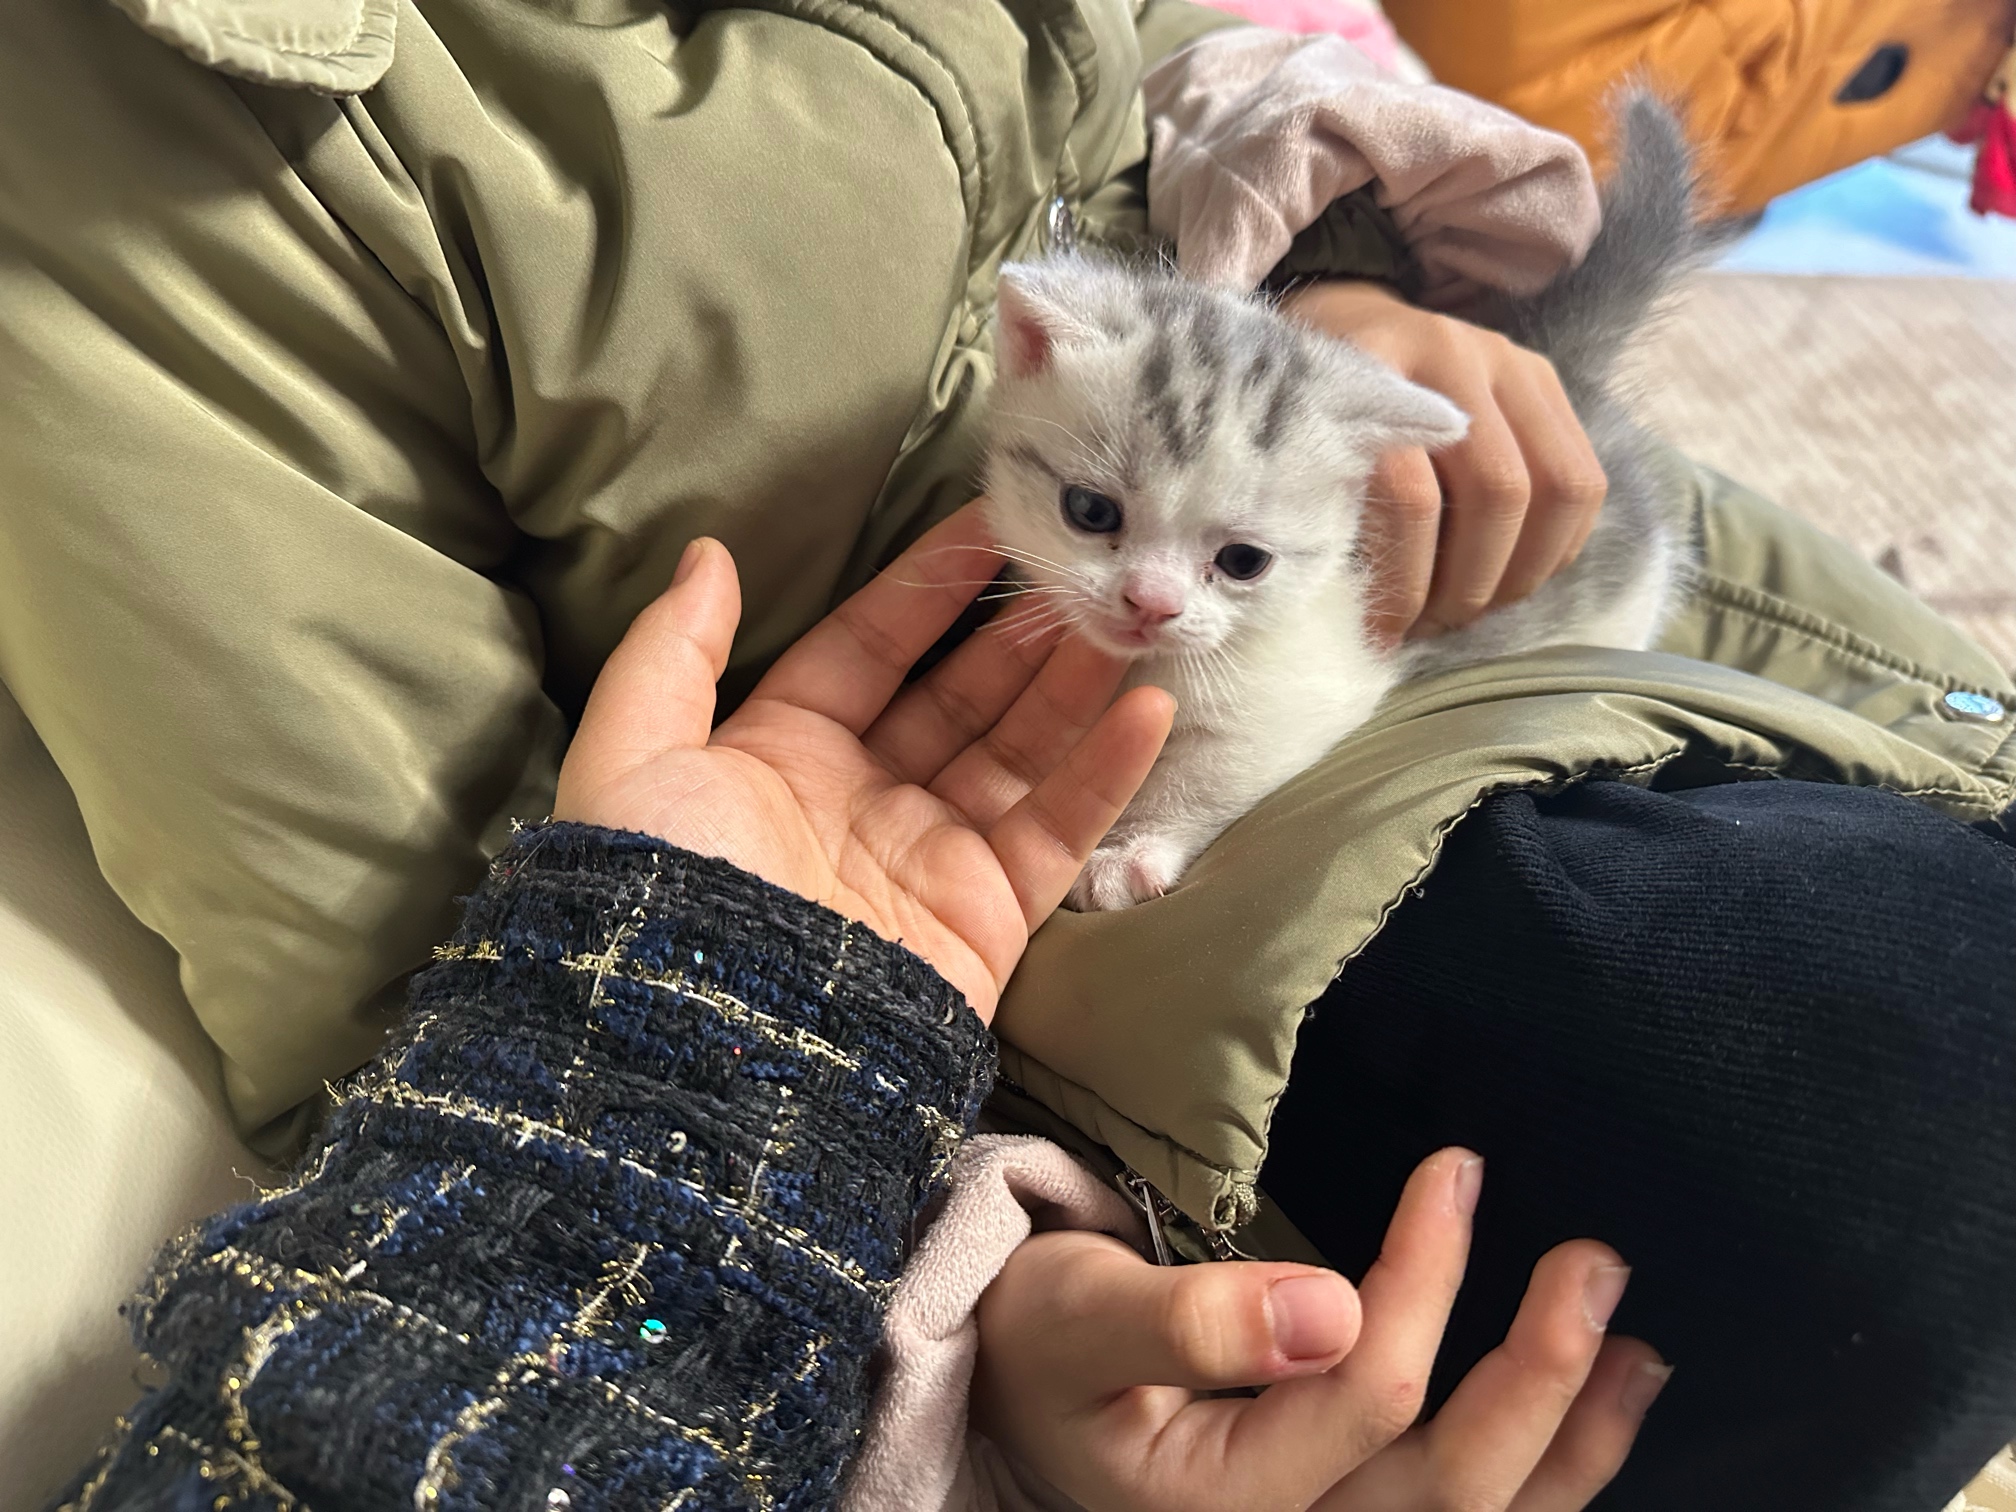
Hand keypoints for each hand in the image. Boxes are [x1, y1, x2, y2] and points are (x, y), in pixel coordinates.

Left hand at [553, 503, 1174, 1023]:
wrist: (714, 1053)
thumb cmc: (665, 895)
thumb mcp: (632, 759)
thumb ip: (669, 652)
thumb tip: (708, 552)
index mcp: (779, 755)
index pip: (866, 647)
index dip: (925, 583)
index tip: (991, 519)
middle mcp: (862, 799)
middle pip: (957, 693)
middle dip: (1017, 627)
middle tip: (1084, 563)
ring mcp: (930, 856)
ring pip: (1019, 749)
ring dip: (1074, 682)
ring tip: (1131, 616)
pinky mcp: (988, 916)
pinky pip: (1058, 831)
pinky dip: (1106, 772)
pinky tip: (1148, 709)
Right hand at [973, 1149, 1666, 1511]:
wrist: (1023, 1389)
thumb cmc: (1045, 1338)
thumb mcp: (1081, 1313)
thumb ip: (1188, 1318)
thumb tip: (1332, 1308)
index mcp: (1216, 1500)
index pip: (1363, 1394)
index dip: (1427, 1283)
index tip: (1456, 1170)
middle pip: (1447, 1486)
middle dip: (1534, 1375)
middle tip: (1594, 1260)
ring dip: (1573, 1442)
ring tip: (1638, 1350)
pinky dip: (1551, 1476)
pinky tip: (1605, 1409)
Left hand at [1282, 280, 1608, 645]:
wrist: (1351, 322)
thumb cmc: (1314, 411)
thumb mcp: (1295, 454)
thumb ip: (1318, 514)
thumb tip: (1365, 631)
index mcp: (1373, 374)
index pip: (1409, 495)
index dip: (1401, 582)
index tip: (1383, 634)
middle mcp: (1449, 354)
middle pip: (1499, 491)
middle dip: (1473, 581)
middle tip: (1438, 624)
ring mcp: (1506, 361)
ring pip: (1556, 485)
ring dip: (1521, 569)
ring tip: (1477, 607)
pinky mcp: (1543, 377)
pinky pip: (1584, 477)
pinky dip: (1558, 544)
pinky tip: (1515, 575)